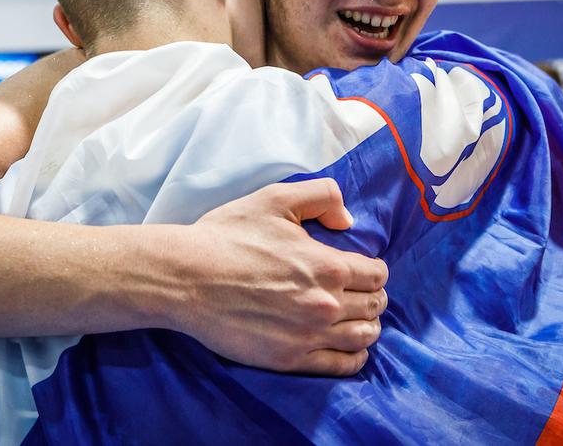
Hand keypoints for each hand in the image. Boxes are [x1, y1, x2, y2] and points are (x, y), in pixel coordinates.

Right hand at [173, 178, 387, 375]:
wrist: (185, 278)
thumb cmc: (227, 236)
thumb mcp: (275, 199)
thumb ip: (322, 196)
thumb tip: (348, 220)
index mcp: (327, 265)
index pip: (377, 274)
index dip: (374, 270)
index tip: (364, 270)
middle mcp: (325, 303)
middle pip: (374, 305)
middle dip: (373, 296)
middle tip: (362, 294)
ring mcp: (308, 335)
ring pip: (364, 336)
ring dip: (368, 326)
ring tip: (358, 320)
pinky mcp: (289, 359)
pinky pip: (341, 366)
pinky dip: (354, 357)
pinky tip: (350, 348)